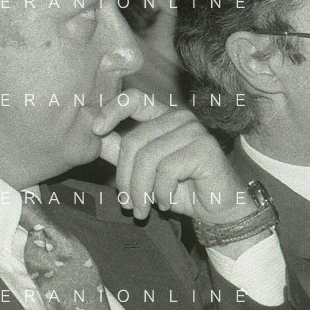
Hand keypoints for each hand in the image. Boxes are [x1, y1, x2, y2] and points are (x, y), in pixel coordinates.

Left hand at [93, 89, 253, 224]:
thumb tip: (92, 136)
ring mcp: (194, 131)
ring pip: (148, 158)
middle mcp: (180, 118)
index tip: (95, 129)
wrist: (218, 210)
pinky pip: (167, 170)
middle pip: (134, 141)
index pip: (135, 99)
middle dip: (125, 178)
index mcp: (164, 116)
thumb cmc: (182, 189)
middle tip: (128, 204)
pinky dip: (161, 193)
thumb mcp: (144, 171)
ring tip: (144, 208)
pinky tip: (167, 203)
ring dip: (141, 191)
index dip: (112, 109)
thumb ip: (120, 152)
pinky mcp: (204, 148)